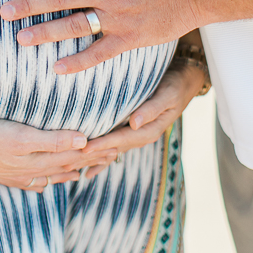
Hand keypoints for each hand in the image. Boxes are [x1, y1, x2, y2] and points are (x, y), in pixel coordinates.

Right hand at [0, 117, 117, 190]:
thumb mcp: (24, 137)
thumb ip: (54, 140)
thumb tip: (84, 141)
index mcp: (43, 159)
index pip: (78, 156)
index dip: (98, 152)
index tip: (117, 147)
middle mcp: (35, 170)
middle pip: (70, 167)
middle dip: (92, 162)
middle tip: (113, 157)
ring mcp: (21, 175)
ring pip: (54, 175)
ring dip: (73, 172)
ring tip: (87, 172)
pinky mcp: (7, 175)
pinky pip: (34, 181)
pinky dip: (46, 181)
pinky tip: (46, 183)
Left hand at [80, 57, 204, 178]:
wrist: (185, 80)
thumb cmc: (176, 84)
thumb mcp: (167, 94)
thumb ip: (151, 109)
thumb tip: (134, 123)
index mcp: (149, 130)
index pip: (121, 140)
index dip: (102, 144)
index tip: (84, 149)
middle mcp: (141, 136)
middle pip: (113, 150)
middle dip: (92, 157)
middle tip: (67, 163)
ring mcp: (137, 135)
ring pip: (111, 151)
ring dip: (93, 159)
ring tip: (71, 168)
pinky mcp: (133, 130)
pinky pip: (115, 147)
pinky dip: (102, 160)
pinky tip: (88, 173)